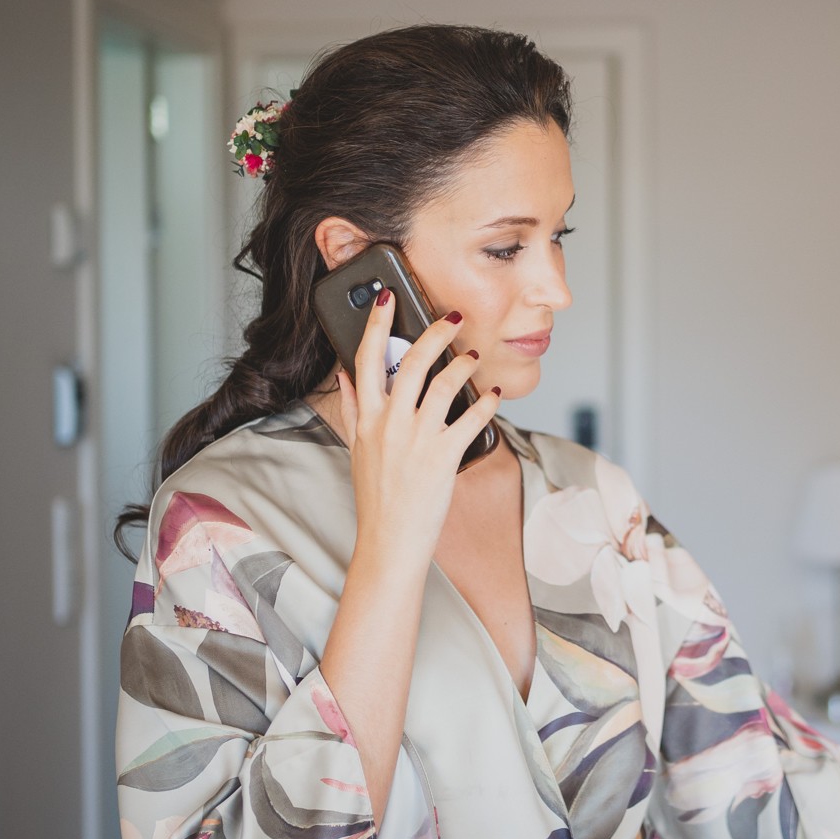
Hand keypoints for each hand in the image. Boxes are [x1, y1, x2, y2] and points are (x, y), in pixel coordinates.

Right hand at [334, 285, 501, 569]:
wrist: (389, 540)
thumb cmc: (376, 497)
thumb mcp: (356, 449)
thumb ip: (352, 408)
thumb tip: (346, 375)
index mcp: (367, 419)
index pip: (365, 358)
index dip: (375, 323)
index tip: (386, 298)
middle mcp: (390, 424)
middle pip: (411, 362)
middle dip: (434, 332)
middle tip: (451, 316)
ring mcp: (417, 439)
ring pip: (443, 384)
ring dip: (463, 363)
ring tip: (473, 355)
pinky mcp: (444, 456)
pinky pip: (471, 418)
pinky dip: (486, 401)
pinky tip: (493, 392)